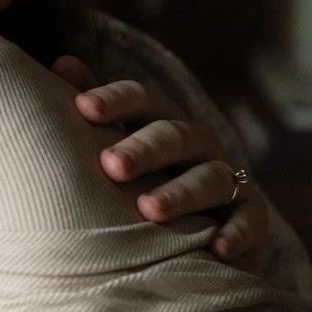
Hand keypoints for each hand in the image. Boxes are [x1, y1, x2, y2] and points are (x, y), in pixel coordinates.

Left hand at [52, 56, 267, 263]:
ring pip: (208, 178)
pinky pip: (248, 221)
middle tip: (111, 165)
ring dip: (180, 193)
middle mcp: (196, 144)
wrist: (191, 238)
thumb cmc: (141, 182)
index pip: (141, 101)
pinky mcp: (249, 216)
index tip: (83, 108)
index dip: (115, 101)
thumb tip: (62, 62)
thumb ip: (95, 107)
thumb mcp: (118, 144)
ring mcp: (226, 178)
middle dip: (143, 149)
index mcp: (160, 122)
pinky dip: (236, 233)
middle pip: (173, 136)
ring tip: (148, 211)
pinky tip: (218, 249)